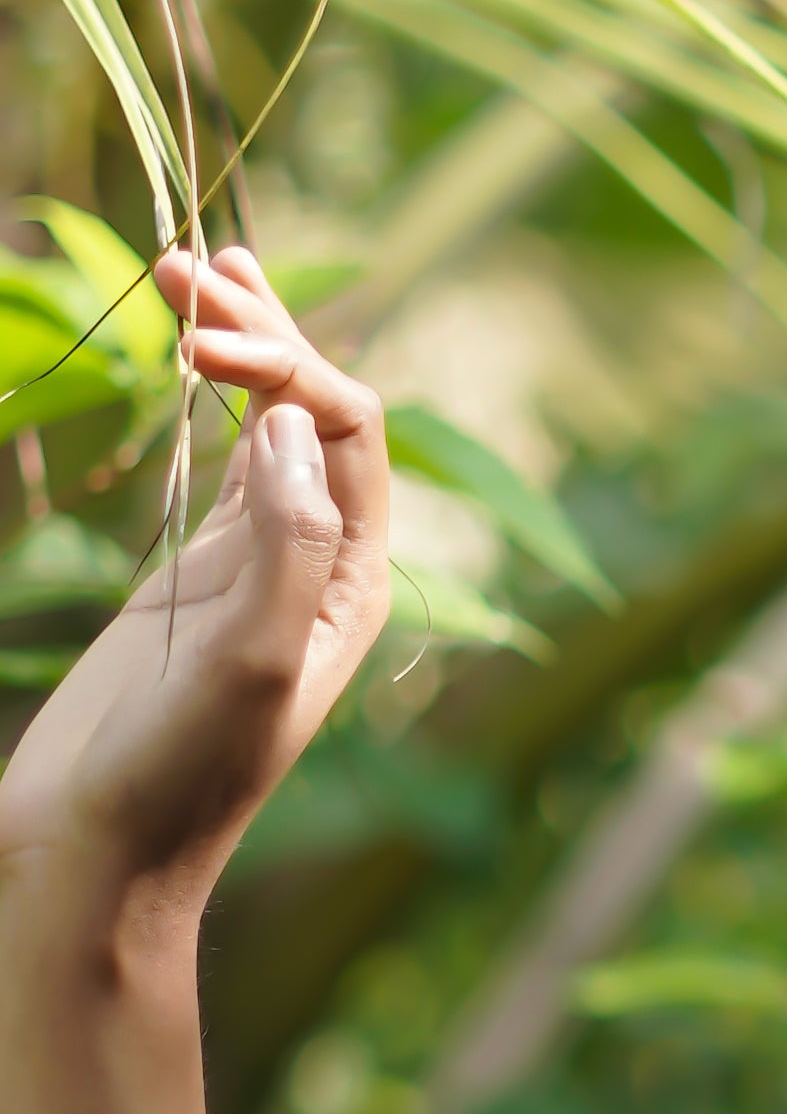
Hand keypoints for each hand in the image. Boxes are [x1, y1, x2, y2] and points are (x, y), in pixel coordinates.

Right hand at [0, 247, 388, 912]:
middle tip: (194, 263)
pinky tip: (198, 355)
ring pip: (268, 428)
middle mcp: (322, 566)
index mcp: (353, 583)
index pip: (344, 432)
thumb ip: (282, 542)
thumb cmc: (178, 771)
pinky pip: (226, 464)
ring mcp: (259, 564)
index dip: (283, 369)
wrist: (105, 850)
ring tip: (196, 266)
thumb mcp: (244, 658)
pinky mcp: (200, 576)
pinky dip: (215, 400)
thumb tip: (286, 424)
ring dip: (241, 348)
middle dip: (263, 334)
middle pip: (312, 415)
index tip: (197, 355)